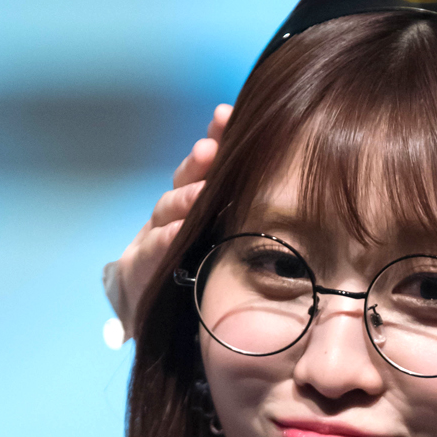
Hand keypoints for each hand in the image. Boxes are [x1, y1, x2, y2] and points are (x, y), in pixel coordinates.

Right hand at [102, 103, 231, 337]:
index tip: (226, 114)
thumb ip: (250, 216)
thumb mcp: (229, 244)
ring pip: (165, 211)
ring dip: (183, 199)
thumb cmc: (199, 276)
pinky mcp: (137, 267)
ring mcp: (152, 238)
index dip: (216, 138)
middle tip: (213, 148)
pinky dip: (163, 241)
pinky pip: (150, 251)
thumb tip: (299, 185)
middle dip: (197, 163)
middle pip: (184, 180)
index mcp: (197, 204)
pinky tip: (177, 233)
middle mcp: (173, 215)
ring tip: (201, 191)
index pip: (206, 165)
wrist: (157, 321)